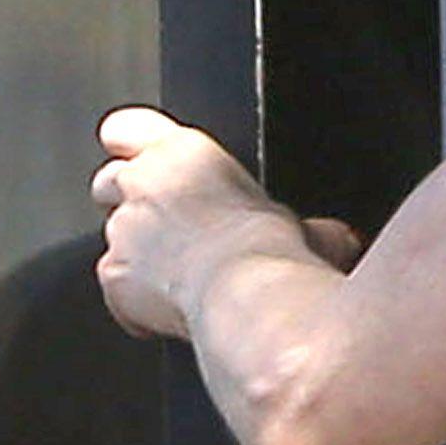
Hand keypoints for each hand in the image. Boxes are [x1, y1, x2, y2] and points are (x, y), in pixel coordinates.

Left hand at [91, 112, 361, 343]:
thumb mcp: (302, 225)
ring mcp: (122, 228)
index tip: (134, 157)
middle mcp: (143, 182)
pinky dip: (133, 304)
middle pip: (108, 181)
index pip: (126, 127)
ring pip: (112, 237)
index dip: (128, 144)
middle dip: (126, 204)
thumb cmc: (274, 254)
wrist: (248, 295)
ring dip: (135, 257)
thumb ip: (308, 226)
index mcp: (186, 153)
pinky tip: (167, 318)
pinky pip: (115, 289)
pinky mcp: (113, 273)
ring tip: (175, 283)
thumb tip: (337, 239)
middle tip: (161, 232)